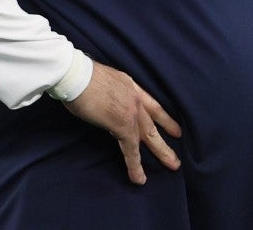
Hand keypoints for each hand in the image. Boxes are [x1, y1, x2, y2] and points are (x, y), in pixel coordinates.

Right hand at [63, 62, 181, 184]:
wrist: (76, 75)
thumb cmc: (79, 76)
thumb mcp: (102, 82)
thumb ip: (109, 94)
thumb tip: (105, 105)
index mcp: (129, 85)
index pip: (151, 103)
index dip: (163, 117)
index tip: (175, 128)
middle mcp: (134, 97)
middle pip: (154, 121)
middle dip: (167, 137)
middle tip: (177, 150)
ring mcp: (130, 111)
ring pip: (149, 136)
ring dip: (161, 152)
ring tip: (173, 165)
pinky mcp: (122, 124)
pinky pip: (131, 150)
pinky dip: (135, 166)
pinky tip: (139, 178)